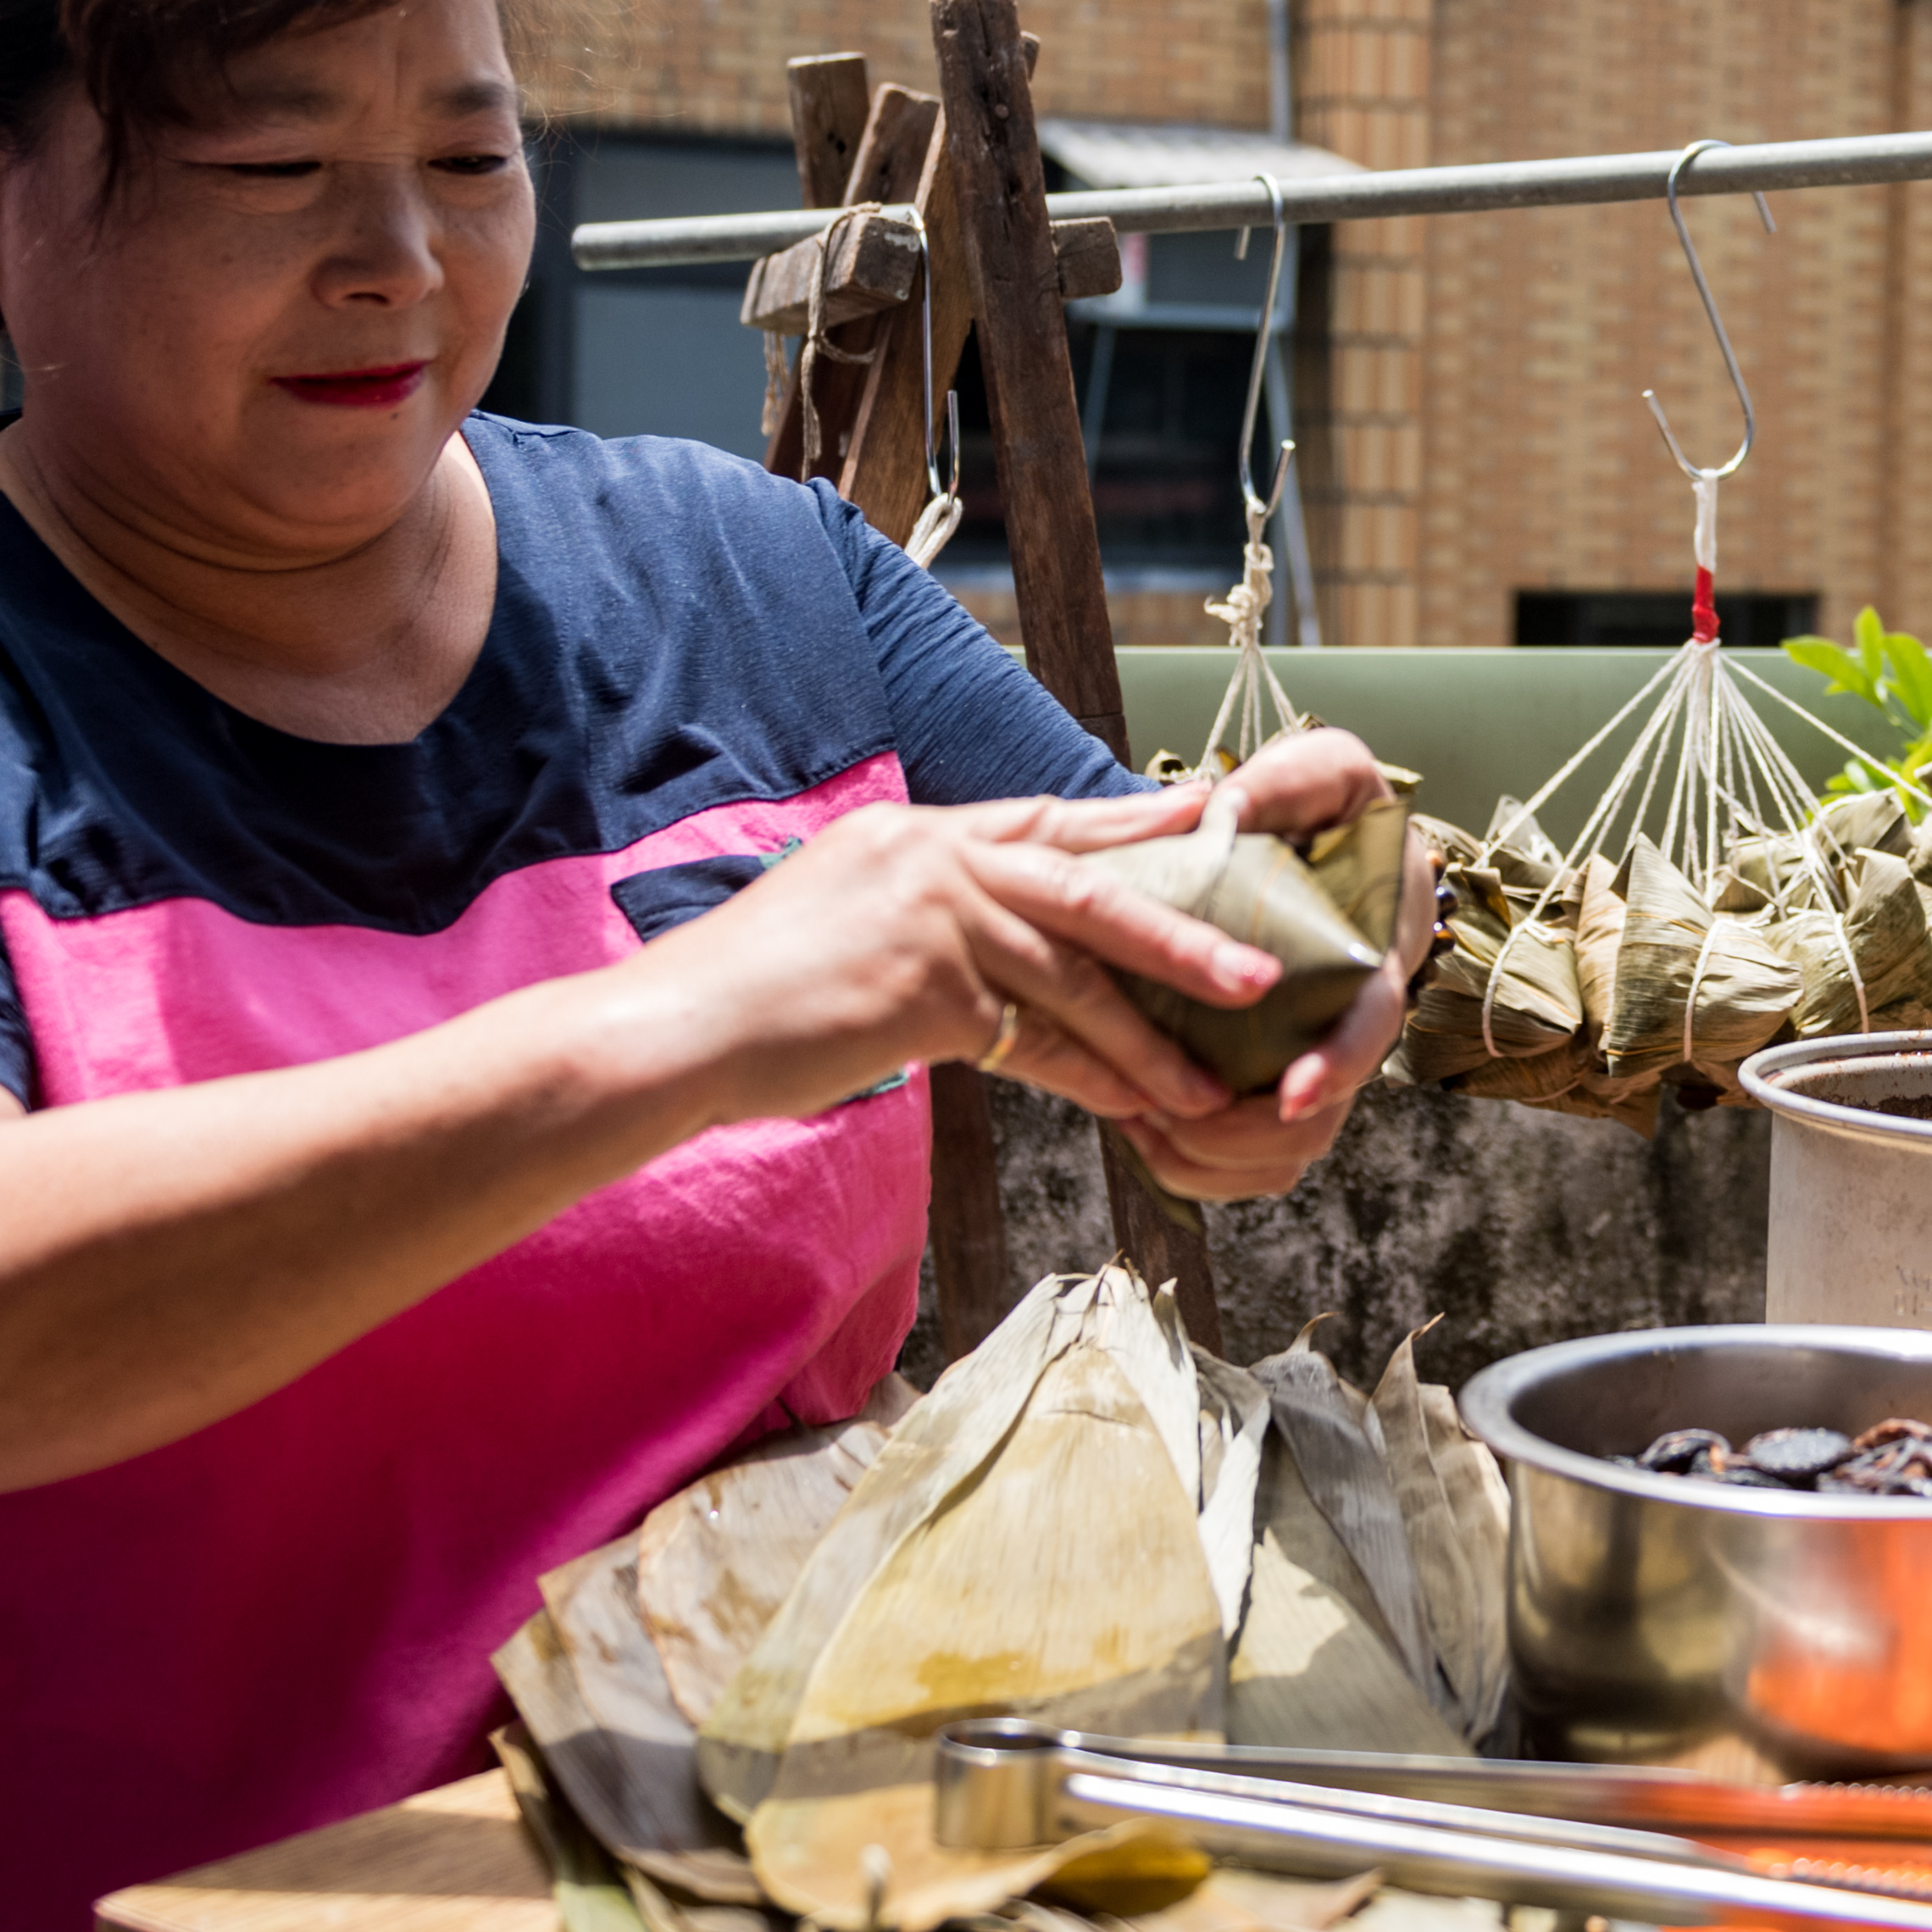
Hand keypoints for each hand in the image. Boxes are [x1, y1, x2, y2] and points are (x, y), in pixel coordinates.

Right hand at [632, 794, 1274, 1128]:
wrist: (670, 1032)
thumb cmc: (743, 996)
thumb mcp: (840, 921)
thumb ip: (921, 919)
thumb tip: (985, 962)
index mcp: (914, 832)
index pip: (1046, 822)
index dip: (1135, 830)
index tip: (1210, 831)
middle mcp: (931, 857)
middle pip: (1090, 886)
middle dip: (1184, 929)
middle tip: (1262, 966)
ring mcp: (930, 916)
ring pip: (1077, 975)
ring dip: (1154, 1033)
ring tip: (1217, 1075)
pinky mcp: (926, 987)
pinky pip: (1037, 1041)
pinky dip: (1096, 1079)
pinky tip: (1141, 1110)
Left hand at [1122, 818, 1435, 1201]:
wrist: (1319, 839)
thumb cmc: (1327, 805)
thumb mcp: (1325, 770)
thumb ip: (1289, 780)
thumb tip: (1225, 811)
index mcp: (1377, 953)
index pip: (1374, 1026)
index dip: (1339, 1066)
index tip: (1291, 1093)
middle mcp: (1351, 1021)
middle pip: (1321, 1122)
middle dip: (1245, 1138)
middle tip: (1165, 1116)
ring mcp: (1315, 1057)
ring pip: (1280, 1156)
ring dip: (1210, 1159)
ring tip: (1138, 1122)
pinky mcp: (1273, 1079)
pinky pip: (1246, 1158)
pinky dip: (1195, 1161)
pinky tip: (1138, 1125)